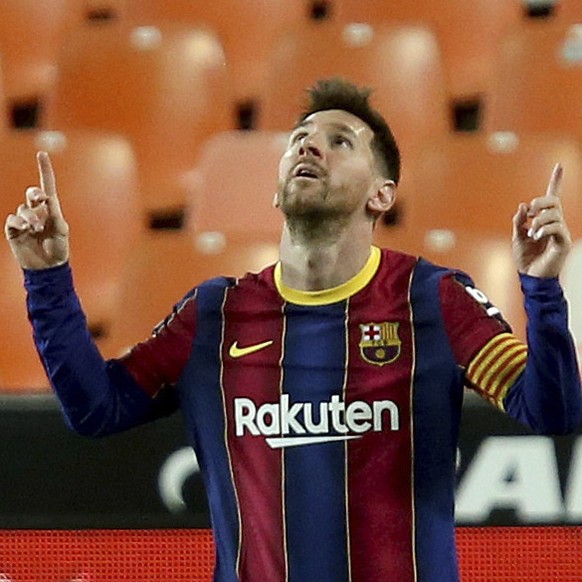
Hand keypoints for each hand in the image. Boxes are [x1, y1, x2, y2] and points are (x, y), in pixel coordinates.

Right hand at [4, 151, 69, 269]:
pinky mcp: (14, 230)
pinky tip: (25, 230)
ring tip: (37, 229)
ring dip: (30, 217)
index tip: (42, 154)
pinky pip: (12, 220)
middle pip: (32, 194)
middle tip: (40, 201)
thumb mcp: (61, 231)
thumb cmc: (58, 249)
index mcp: (51, 210)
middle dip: (35, 194)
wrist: (47, 267)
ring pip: (23, 209)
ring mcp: (24, 220)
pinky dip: (18, 223)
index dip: (44, 170)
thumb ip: (55, 214)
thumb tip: (47, 200)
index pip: (47, 186)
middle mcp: (37, 212)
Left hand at [512, 163, 570, 277]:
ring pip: (554, 213)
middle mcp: (555, 223)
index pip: (552, 197)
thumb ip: (519, 221)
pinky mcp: (563, 242)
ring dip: (539, 220)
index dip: (556, 181)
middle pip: (553, 201)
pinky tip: (537, 237)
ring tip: (532, 232)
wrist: (530, 276)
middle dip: (540, 202)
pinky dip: (544, 229)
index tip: (559, 166)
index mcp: (544, 220)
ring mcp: (560, 232)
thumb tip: (523, 206)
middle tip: (529, 214)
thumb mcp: (516, 237)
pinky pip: (557, 227)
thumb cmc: (525, 258)